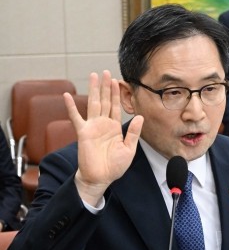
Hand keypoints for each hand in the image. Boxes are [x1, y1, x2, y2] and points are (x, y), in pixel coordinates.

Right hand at [69, 71, 142, 206]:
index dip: (116, 94)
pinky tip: (66, 96)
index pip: (116, 106)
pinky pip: (76, 118)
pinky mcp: (83, 133)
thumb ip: (134, 132)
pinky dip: (71, 107)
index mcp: (115, 127)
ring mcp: (92, 127)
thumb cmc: (115, 166)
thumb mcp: (129, 148)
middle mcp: (103, 124)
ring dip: (93, 90)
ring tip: (93, 75)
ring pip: (93, 104)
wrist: (101, 177)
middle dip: (105, 86)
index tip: (117, 80)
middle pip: (105, 101)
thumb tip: (140, 116)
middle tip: (105, 71)